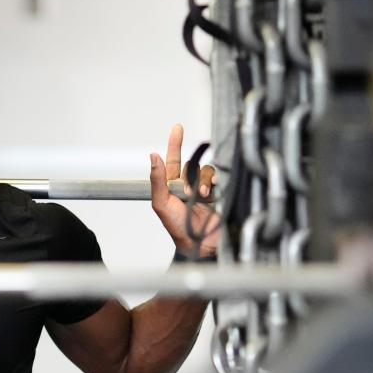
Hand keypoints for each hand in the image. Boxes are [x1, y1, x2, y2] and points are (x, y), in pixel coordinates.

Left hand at [150, 124, 219, 258]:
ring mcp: (204, 190)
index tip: (178, 128)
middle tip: (191, 193)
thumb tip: (153, 156)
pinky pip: (218, 178)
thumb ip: (157, 180)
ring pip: (206, 171)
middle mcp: (188, 185)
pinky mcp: (218, 194)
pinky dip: (216, 181)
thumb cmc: (177, 228)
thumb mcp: (161, 204)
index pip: (173, 161)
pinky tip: (214, 191)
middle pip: (193, 165)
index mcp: (172, 186)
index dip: (175, 144)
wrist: (200, 244)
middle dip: (192, 175)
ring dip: (204, 181)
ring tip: (203, 197)